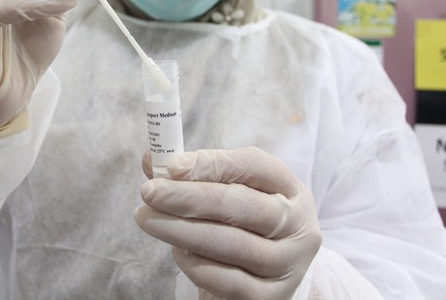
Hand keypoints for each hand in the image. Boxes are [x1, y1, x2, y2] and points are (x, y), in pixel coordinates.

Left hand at [134, 147, 320, 299]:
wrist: (270, 276)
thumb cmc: (245, 225)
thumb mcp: (233, 194)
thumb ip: (196, 176)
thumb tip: (152, 160)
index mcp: (290, 189)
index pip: (254, 166)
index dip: (211, 163)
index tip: (171, 165)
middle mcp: (297, 225)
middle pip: (240, 204)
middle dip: (188, 196)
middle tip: (149, 192)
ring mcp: (287, 264)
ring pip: (231, 244)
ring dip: (181, 229)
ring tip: (148, 219)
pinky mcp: (271, 298)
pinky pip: (228, 281)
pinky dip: (196, 264)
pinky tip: (178, 252)